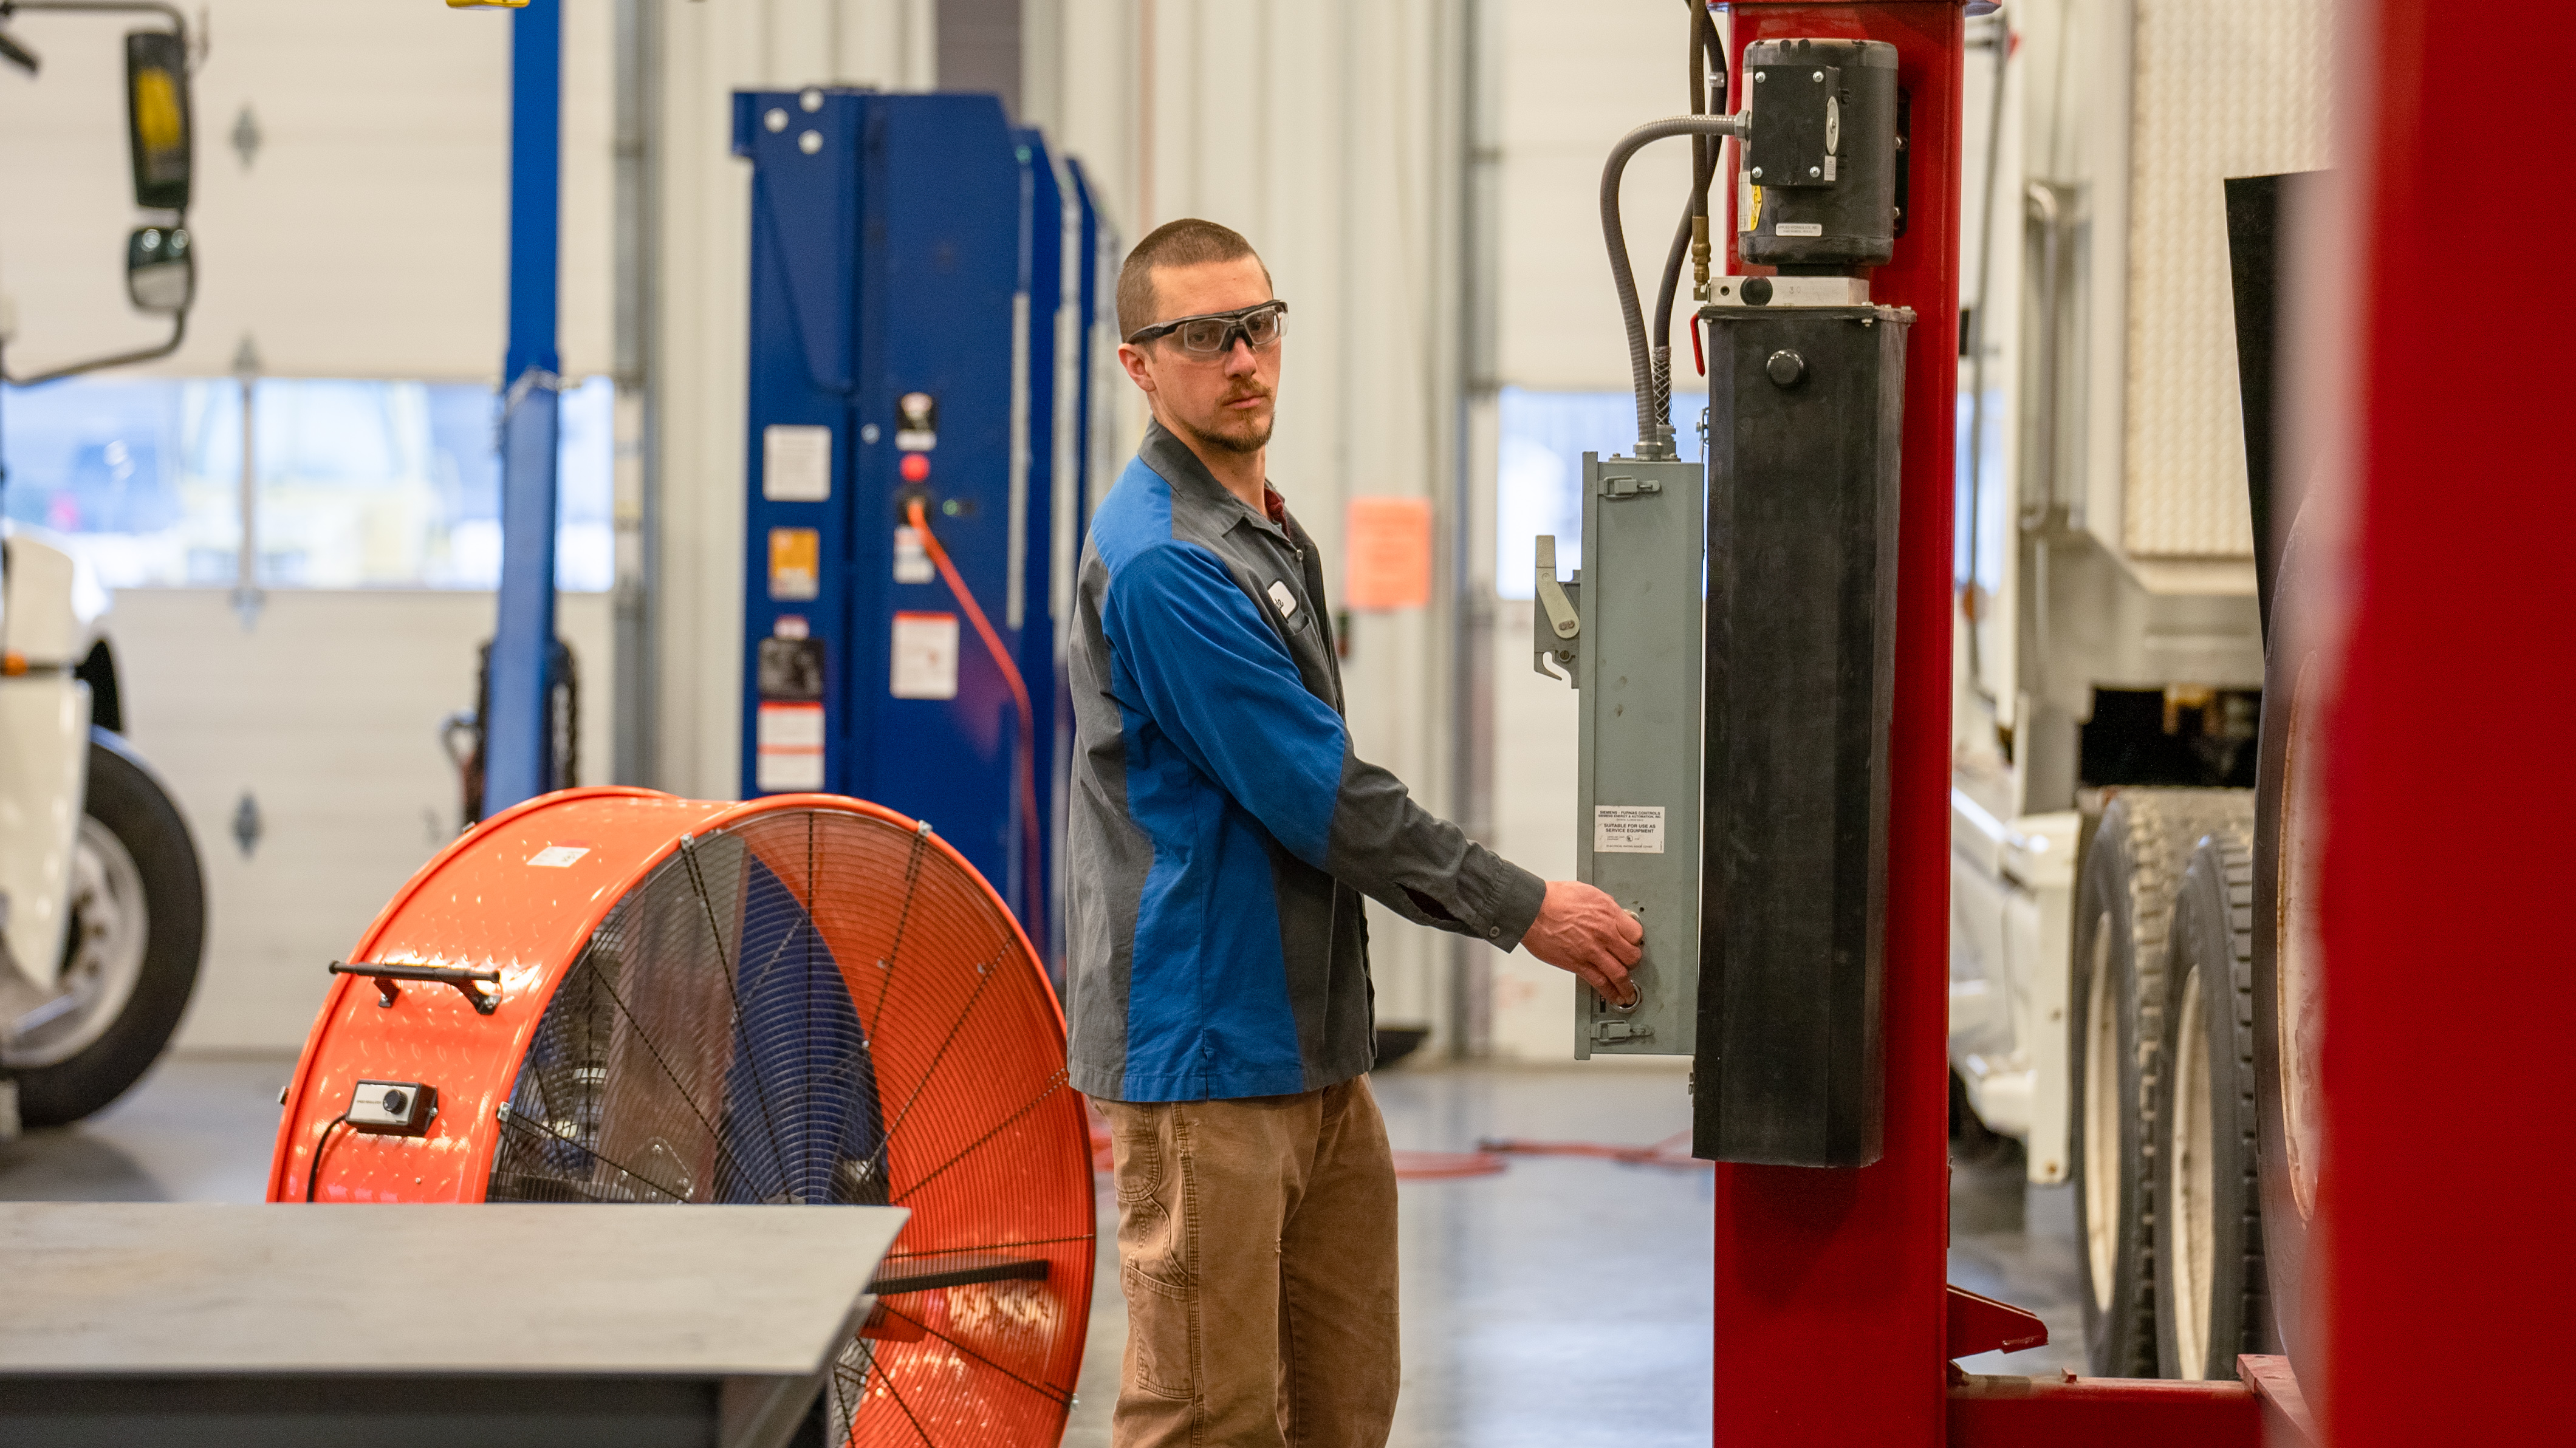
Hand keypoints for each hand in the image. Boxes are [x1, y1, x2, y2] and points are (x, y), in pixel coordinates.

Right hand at [1520, 880, 1643, 1005]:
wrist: (1532, 908)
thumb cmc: (1554, 898)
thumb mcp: (1588, 892)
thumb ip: (1605, 905)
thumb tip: (1612, 913)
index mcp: (1609, 913)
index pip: (1636, 934)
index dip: (1636, 940)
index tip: (1633, 944)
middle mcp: (1604, 933)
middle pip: (1632, 955)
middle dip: (1633, 962)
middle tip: (1631, 964)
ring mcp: (1592, 951)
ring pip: (1619, 974)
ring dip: (1627, 985)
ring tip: (1628, 991)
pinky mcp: (1577, 964)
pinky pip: (1599, 982)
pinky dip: (1610, 992)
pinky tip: (1614, 996)